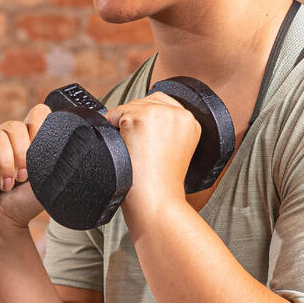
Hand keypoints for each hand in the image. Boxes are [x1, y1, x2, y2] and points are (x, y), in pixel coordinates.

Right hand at [0, 103, 53, 234]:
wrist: (4, 220)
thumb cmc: (26, 202)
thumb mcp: (49, 180)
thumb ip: (58, 160)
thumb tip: (67, 145)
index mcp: (31, 137)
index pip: (38, 112)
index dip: (38, 127)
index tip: (39, 151)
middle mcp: (10, 135)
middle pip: (15, 126)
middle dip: (20, 155)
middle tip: (22, 177)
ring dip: (5, 163)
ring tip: (7, 184)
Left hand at [101, 89, 201, 225]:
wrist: (158, 200)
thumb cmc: (162, 184)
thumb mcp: (175, 150)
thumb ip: (166, 130)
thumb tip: (138, 116)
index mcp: (191, 122)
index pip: (162, 103)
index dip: (147, 117)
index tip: (142, 135)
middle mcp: (179, 113)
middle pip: (144, 102)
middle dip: (133, 119)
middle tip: (135, 147)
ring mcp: (160, 113)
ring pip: (129, 107)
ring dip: (123, 125)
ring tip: (132, 150)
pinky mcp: (140, 118)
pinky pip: (115, 114)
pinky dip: (112, 128)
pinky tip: (124, 147)